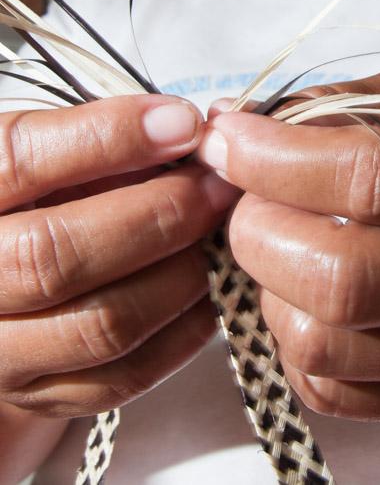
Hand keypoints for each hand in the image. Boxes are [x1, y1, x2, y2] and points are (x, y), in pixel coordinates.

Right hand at [0, 95, 236, 419]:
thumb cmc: (30, 205)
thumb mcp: (42, 156)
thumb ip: (94, 140)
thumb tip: (185, 131)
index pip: (20, 159)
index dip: (109, 137)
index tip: (182, 124)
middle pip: (58, 254)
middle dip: (159, 214)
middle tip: (218, 186)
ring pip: (99, 323)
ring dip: (178, 275)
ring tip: (217, 236)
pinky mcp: (38, 396)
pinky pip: (121, 376)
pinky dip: (181, 332)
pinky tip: (207, 289)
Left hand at [198, 70, 379, 419]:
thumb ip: (338, 102)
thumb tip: (230, 123)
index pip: (373, 177)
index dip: (277, 159)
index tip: (228, 138)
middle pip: (342, 277)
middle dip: (259, 229)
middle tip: (248, 198)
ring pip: (325, 342)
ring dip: (268, 286)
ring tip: (280, 243)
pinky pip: (329, 387)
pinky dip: (288, 338)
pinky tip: (303, 291)